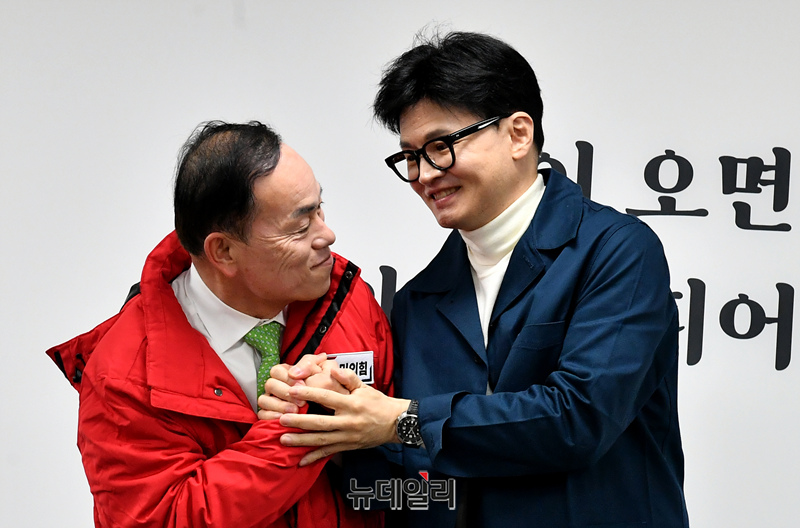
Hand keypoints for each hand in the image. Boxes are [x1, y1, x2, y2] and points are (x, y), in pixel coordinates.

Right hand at [257, 354, 326, 419]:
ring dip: (278, 405)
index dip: (287, 378)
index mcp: (285, 373)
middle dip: (285, 393)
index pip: (276, 371)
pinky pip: (262, 414)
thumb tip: (293, 372)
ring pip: (264, 400)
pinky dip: (270, 416)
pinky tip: (282, 418)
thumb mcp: (320, 369)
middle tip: (301, 401)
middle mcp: (276, 386)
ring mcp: (271, 400)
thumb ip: (308, 364)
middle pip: (270, 385)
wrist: (331, 404)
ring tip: (294, 411)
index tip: (302, 385)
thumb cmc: (325, 384)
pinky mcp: (270, 414)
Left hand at [277, 368, 409, 465]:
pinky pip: (328, 453)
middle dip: (299, 422)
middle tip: (281, 419)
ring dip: (301, 440)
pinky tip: (300, 460)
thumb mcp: (365, 387)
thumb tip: (333, 369)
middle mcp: (348, 422)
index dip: (309, 394)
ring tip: (283, 439)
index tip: (292, 390)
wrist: (395, 423)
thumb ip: (348, 378)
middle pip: (320, 423)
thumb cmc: (377, 403)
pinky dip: (314, 457)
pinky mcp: (347, 446)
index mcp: (351, 404)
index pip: (327, 398)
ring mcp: (347, 436)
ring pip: (321, 440)